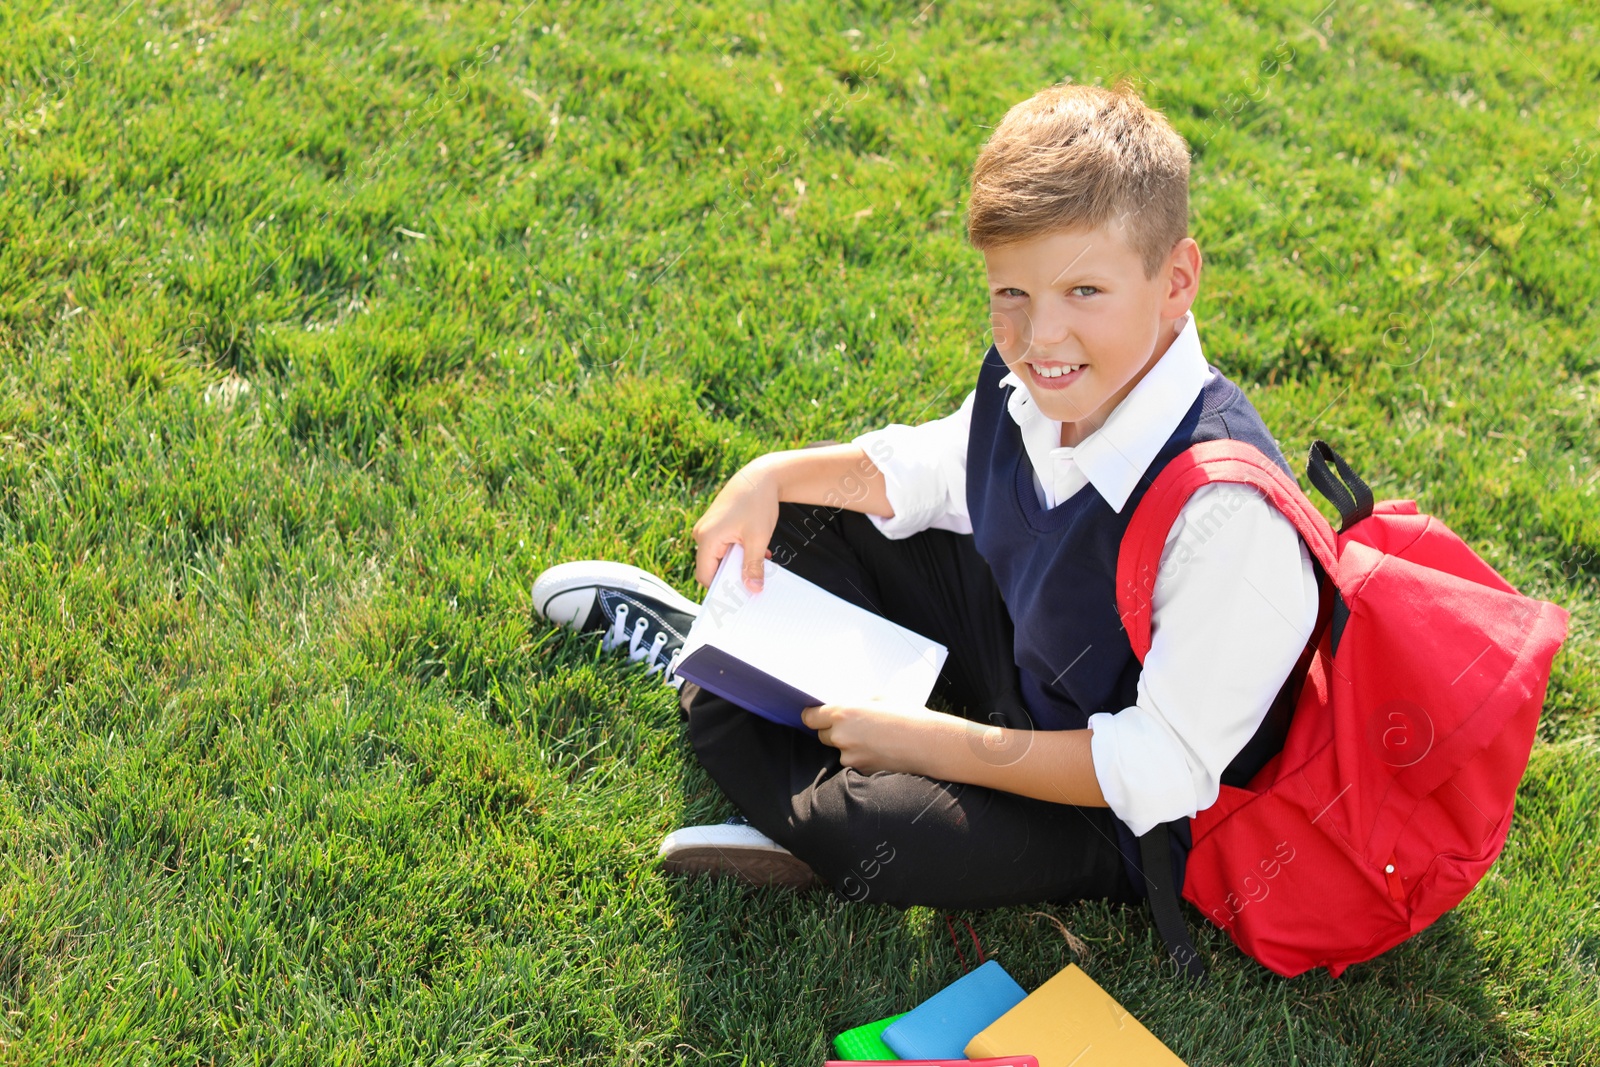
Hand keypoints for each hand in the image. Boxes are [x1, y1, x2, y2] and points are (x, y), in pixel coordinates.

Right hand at [691, 457, 782, 592]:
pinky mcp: (715, 526)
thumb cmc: (757, 503)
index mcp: (707, 538)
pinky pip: (723, 547)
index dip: (721, 589)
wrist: (759, 477)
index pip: (705, 575)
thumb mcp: (758, 538)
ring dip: (738, 563)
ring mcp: (707, 529)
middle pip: (712, 568)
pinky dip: (738, 552)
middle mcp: (701, 534)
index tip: (739, 598)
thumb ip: (753, 566)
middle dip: (732, 576)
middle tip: (754, 583)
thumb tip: (753, 590)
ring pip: (719, 558)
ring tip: (760, 561)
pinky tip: (757, 551)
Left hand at [800, 700, 960, 775]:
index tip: (816, 717)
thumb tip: (848, 707)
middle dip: (833, 732)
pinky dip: (863, 759)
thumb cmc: (909, 716)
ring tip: (875, 741)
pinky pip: (854, 764)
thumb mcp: (881, 698)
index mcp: (843, 712)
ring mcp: (850, 756)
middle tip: (854, 728)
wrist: (929, 743)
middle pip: (822, 736)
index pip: (810, 718)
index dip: (812, 717)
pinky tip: (881, 752)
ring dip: (850, 747)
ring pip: (840, 752)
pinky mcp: (861, 771)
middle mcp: (841, 736)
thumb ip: (858, 703)